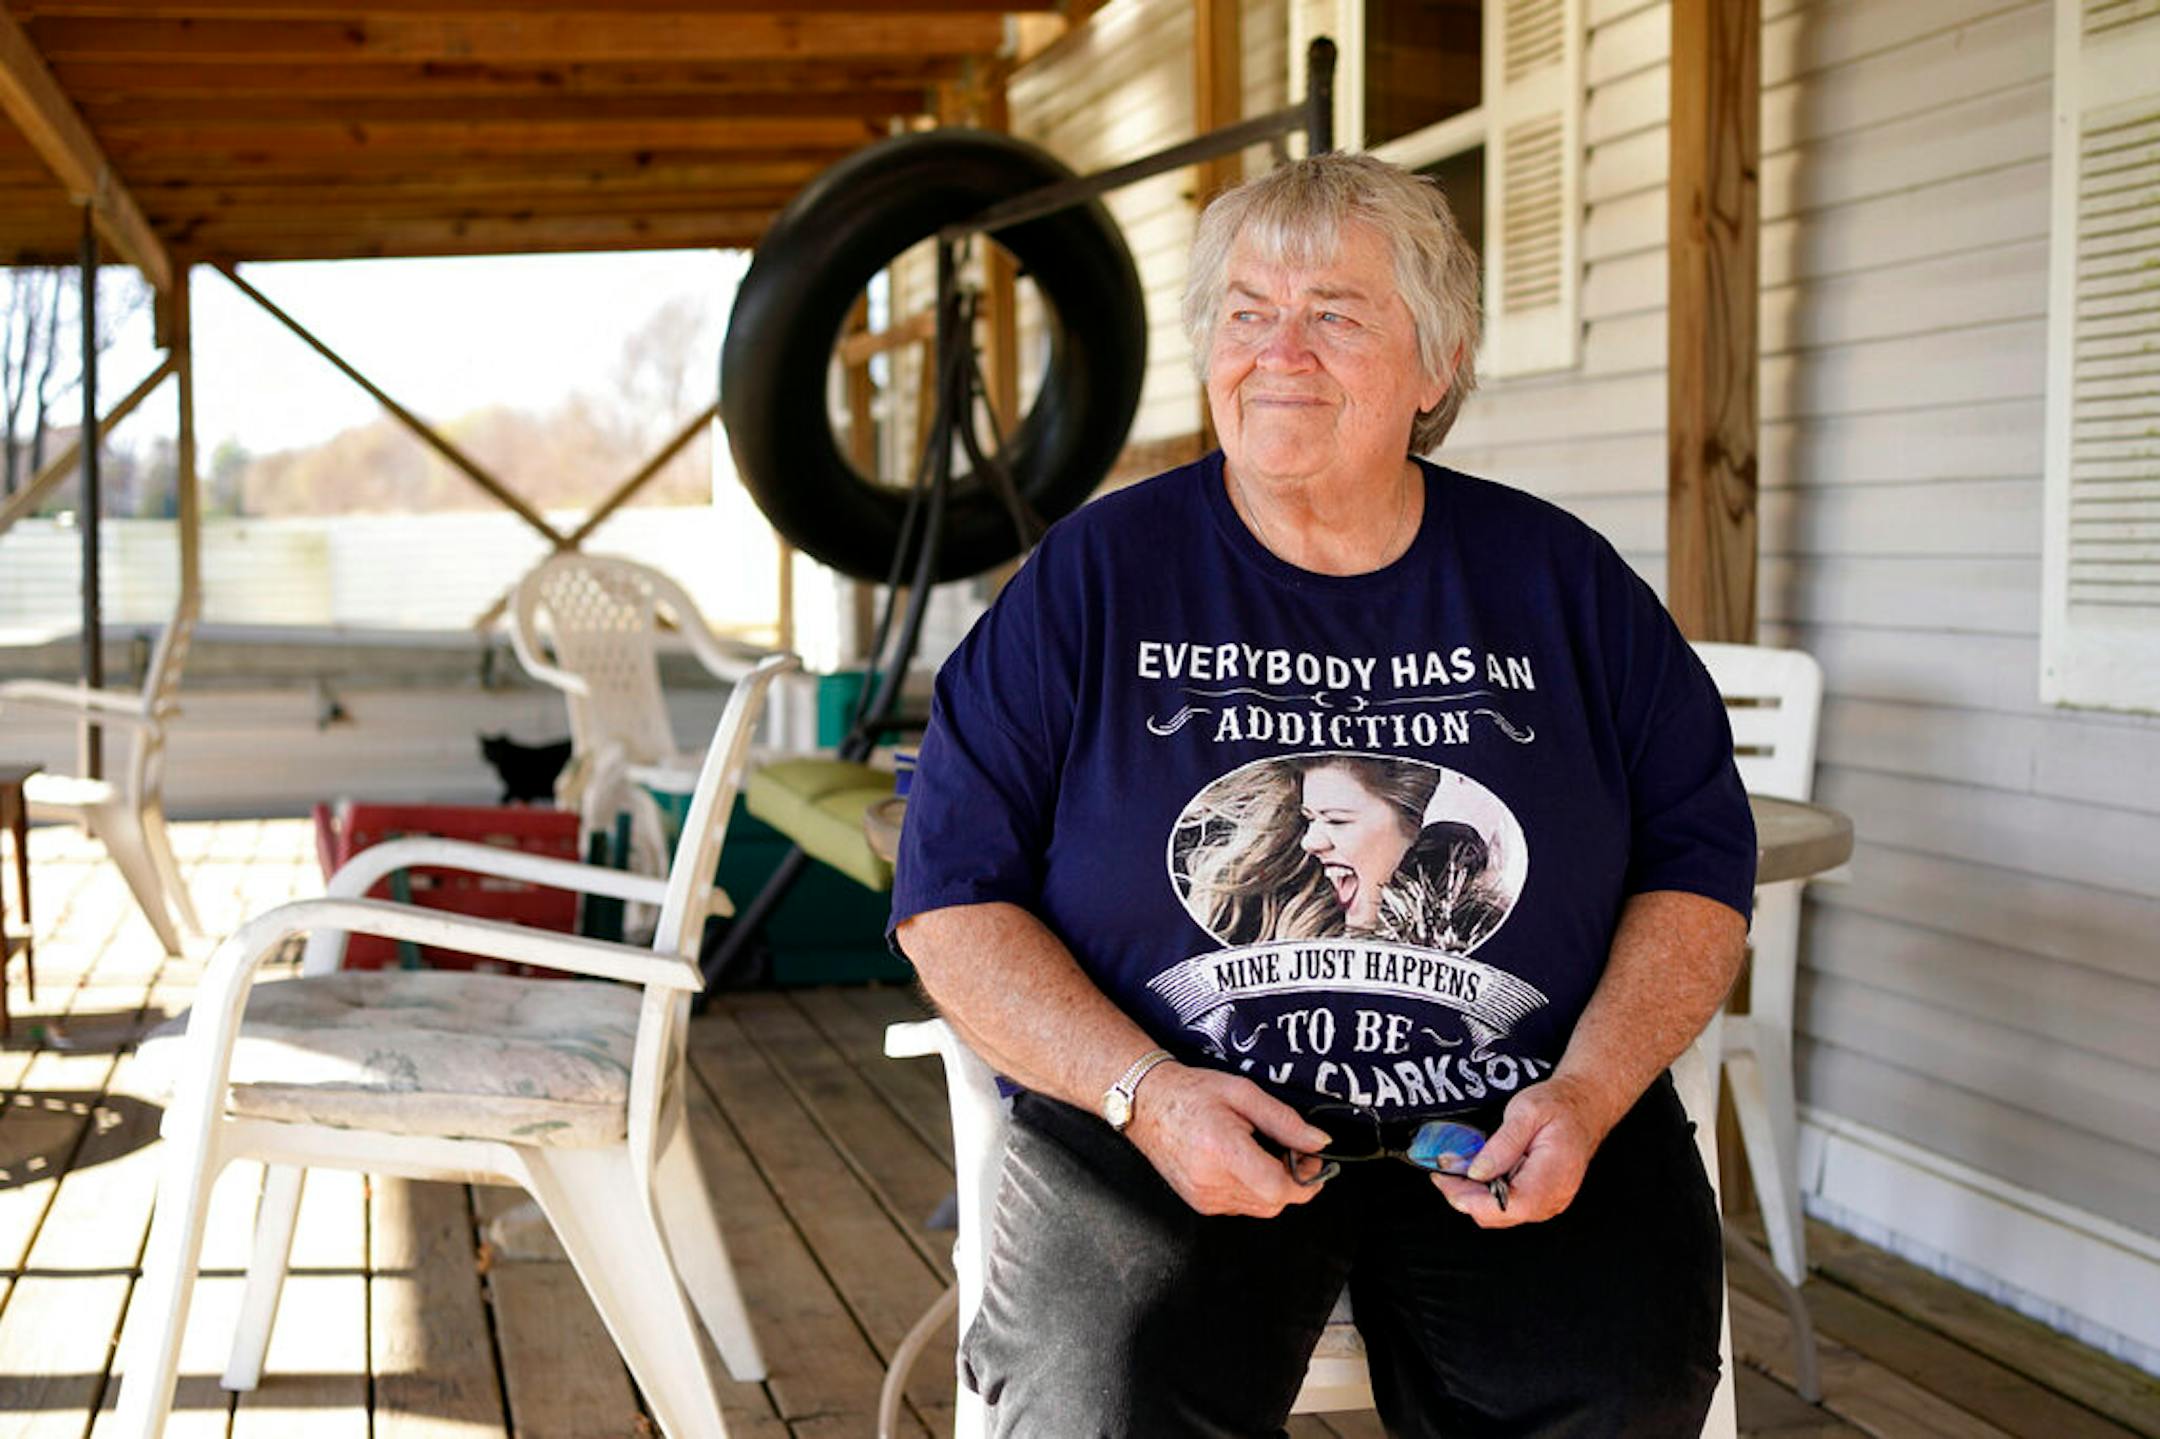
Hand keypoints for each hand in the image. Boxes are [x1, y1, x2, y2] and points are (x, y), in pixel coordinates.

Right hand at [1124, 1064, 1334, 1217]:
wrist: (1146, 1104)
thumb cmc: (1191, 1093)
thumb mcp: (1243, 1093)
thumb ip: (1284, 1121)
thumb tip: (1319, 1142)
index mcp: (1222, 1150)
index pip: (1279, 1188)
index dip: (1305, 1178)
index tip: (1310, 1158)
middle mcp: (1211, 1181)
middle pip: (1274, 1201)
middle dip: (1292, 1180)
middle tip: (1289, 1149)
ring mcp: (1203, 1197)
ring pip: (1261, 1207)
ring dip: (1273, 1186)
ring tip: (1260, 1152)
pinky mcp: (1200, 1203)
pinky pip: (1242, 1206)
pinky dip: (1252, 1189)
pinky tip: (1241, 1163)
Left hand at [1431, 1072, 1615, 1227]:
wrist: (1583, 1107)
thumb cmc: (1559, 1106)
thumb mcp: (1526, 1111)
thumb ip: (1502, 1144)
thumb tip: (1477, 1172)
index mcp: (1553, 1175)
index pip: (1509, 1205)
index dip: (1471, 1199)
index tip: (1445, 1180)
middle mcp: (1553, 1197)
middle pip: (1500, 1215)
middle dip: (1466, 1197)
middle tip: (1444, 1171)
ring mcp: (1549, 1202)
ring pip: (1501, 1215)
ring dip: (1475, 1196)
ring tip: (1460, 1170)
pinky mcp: (1543, 1200)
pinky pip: (1510, 1207)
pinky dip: (1489, 1194)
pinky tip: (1481, 1173)